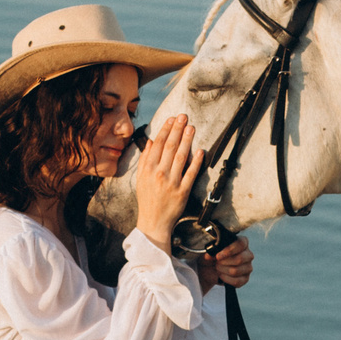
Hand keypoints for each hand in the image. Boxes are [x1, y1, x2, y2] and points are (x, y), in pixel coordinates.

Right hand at [134, 115, 204, 243]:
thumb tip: (149, 142)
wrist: (153, 222)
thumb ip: (144, 160)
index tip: (172, 119)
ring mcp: (171, 183)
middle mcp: (159, 174)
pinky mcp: (182, 192)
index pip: (157, 144)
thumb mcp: (140, 179)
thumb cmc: (147, 199)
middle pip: (169, 147)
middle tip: (184, 117)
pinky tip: (200, 151)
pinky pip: (190, 174)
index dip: (166, 130)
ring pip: (180, 157)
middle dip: (177, 130)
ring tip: (191, 128)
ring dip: (187, 141)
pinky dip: (195, 162)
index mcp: (147, 169)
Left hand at [197, 236, 252, 292]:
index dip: (229, 250)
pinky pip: (236, 281)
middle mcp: (248, 254)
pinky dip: (225, 279)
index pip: (241, 244)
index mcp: (242, 243)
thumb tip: (209, 256)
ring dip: (223, 270)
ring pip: (236, 271)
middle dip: (224, 262)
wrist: (211, 267)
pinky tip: (221, 275)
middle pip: (240, 259)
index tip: (218, 256)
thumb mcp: (211, 250)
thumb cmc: (214, 255)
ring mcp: (248, 267)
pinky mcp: (245, 278)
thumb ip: (211, 250)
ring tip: (218, 268)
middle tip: (217, 262)